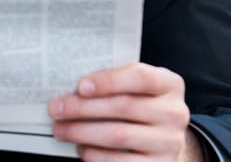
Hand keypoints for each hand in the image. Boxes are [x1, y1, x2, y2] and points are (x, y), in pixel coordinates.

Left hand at [48, 62, 201, 161]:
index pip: (140, 77)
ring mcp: (170, 142)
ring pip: (119, 135)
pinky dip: (96, 156)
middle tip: (56, 109)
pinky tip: (81, 149)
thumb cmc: (142, 104)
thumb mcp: (138, 87)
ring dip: (83, 132)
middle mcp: (174, 112)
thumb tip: (72, 86)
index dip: (109, 81)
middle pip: (124, 107)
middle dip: (83, 108)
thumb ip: (115, 81)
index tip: (80, 86)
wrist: (164, 138)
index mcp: (169, 84)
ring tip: (61, 129)